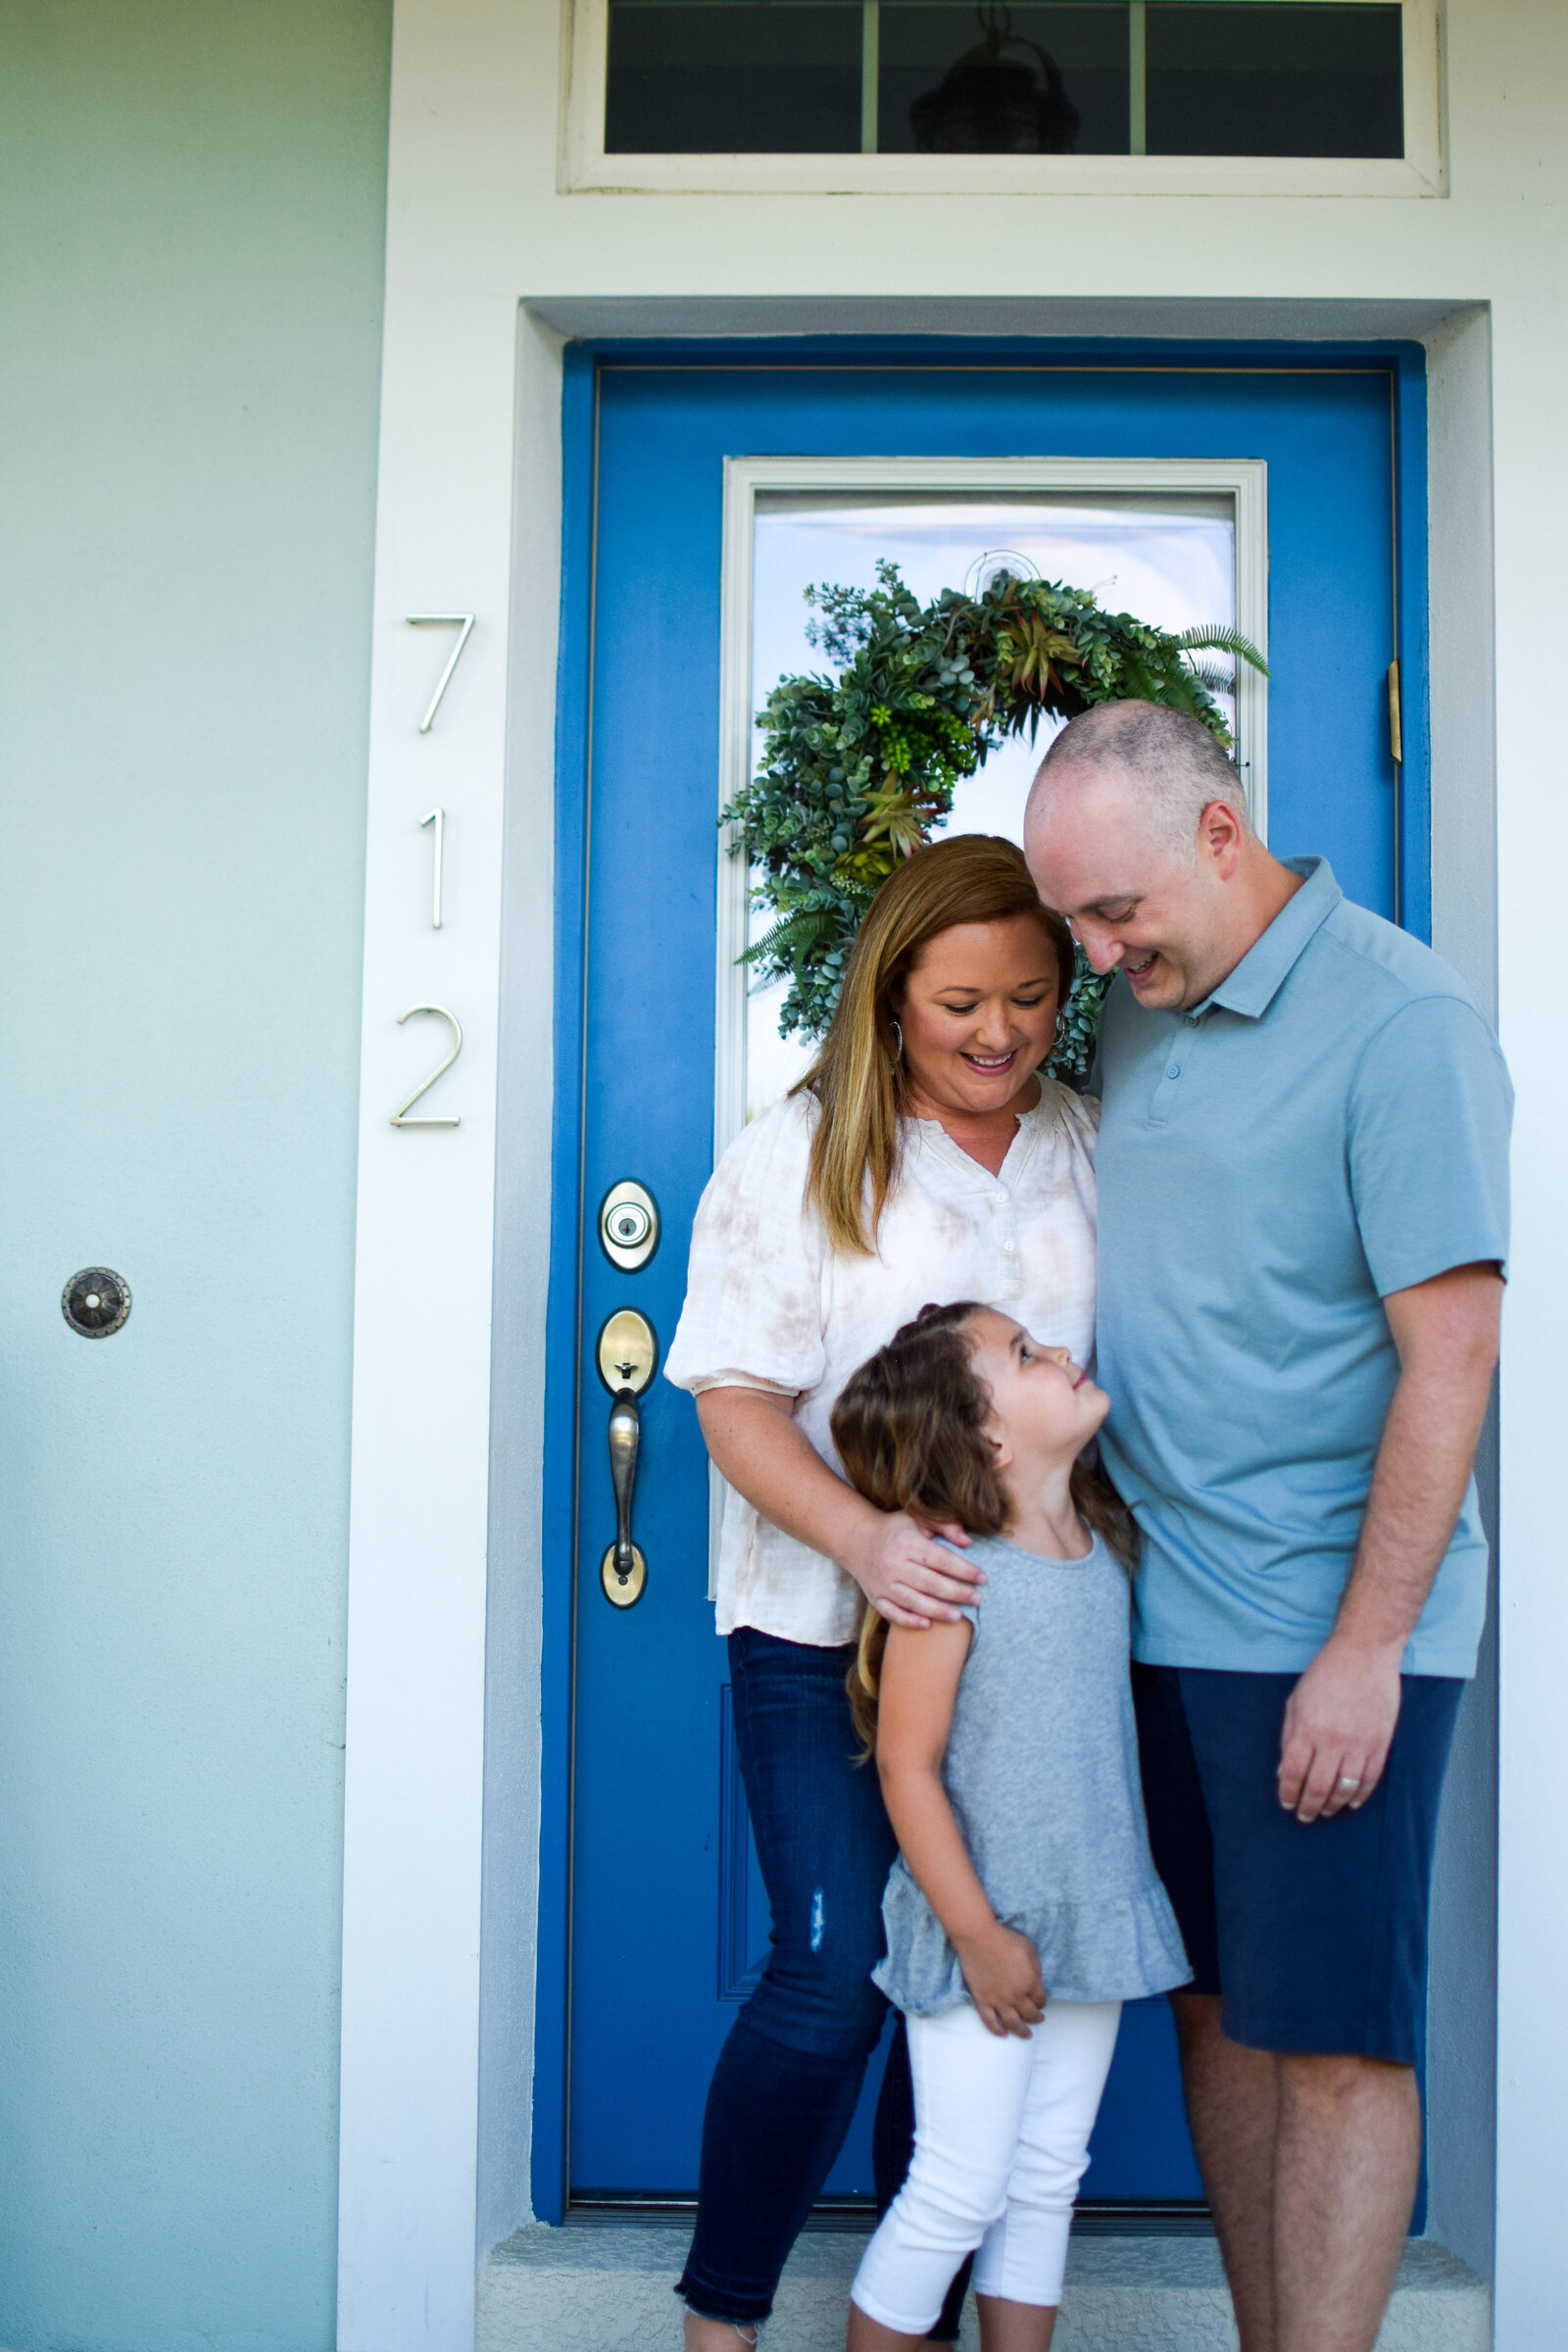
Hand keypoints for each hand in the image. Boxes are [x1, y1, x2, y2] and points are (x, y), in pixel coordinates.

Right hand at [848, 1511, 980, 1629]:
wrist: (856, 1539)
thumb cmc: (895, 1530)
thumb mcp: (918, 1518)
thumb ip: (945, 1525)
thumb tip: (968, 1543)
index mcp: (906, 1543)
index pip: (940, 1559)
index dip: (963, 1570)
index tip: (983, 1577)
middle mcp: (892, 1564)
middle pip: (929, 1583)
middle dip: (957, 1593)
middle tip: (978, 1599)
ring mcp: (882, 1583)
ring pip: (912, 1601)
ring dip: (937, 1610)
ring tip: (959, 1617)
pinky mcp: (875, 1597)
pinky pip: (892, 1613)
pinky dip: (908, 1621)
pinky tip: (927, 1624)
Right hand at [954, 1924, 1045, 2038]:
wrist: (978, 1936)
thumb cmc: (1004, 1938)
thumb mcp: (1029, 1948)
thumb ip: (1036, 1966)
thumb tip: (1037, 1980)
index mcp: (1030, 1982)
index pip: (1041, 2000)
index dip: (1042, 2002)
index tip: (1041, 2002)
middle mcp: (1016, 1995)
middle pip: (1029, 2014)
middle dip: (1036, 2018)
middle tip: (1038, 2019)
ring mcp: (998, 2000)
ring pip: (1013, 2023)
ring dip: (1021, 2031)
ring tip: (1026, 2034)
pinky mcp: (982, 2000)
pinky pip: (990, 2021)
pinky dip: (997, 2030)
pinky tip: (1003, 2034)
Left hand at [1277, 1635, 1403, 1821]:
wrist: (1364, 1654)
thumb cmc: (1325, 1675)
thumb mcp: (1296, 1701)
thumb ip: (1288, 1737)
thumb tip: (1283, 1771)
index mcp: (1307, 1728)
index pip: (1292, 1773)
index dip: (1288, 1793)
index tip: (1286, 1803)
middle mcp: (1332, 1740)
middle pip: (1318, 1787)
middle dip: (1309, 1807)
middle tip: (1305, 1816)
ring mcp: (1359, 1743)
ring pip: (1345, 1788)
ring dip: (1333, 1805)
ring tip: (1326, 1811)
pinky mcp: (1380, 1742)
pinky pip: (1370, 1778)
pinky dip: (1360, 1795)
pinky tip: (1351, 1801)